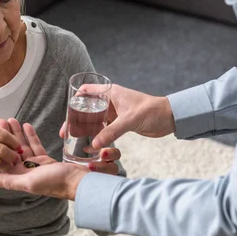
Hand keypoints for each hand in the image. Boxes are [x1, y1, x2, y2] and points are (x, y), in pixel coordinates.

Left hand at [0, 119, 121, 198]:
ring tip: (11, 119)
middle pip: (12, 151)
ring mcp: (35, 164)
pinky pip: (35, 146)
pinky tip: (26, 125)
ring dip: (17, 133)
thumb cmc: (54, 184)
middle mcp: (25, 171)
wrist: (76, 181)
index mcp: (19, 177)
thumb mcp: (28, 183)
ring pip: (23, 146)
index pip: (3, 160)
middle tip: (1, 121)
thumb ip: (8, 181)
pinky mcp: (45, 159)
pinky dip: (30, 136)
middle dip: (6, 136)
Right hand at [60, 84, 174, 148]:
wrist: (170, 118)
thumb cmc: (152, 111)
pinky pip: (103, 129)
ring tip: (73, 139)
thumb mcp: (129, 120)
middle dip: (75, 119)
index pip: (86, 91)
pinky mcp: (119, 123)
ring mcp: (114, 113)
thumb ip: (112, 132)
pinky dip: (96, 135)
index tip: (67, 111)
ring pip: (93, 120)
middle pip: (86, 108)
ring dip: (84, 129)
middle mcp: (110, 101)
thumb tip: (95, 144)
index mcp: (110, 92)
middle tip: (66, 132)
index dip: (74, 99)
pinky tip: (90, 144)